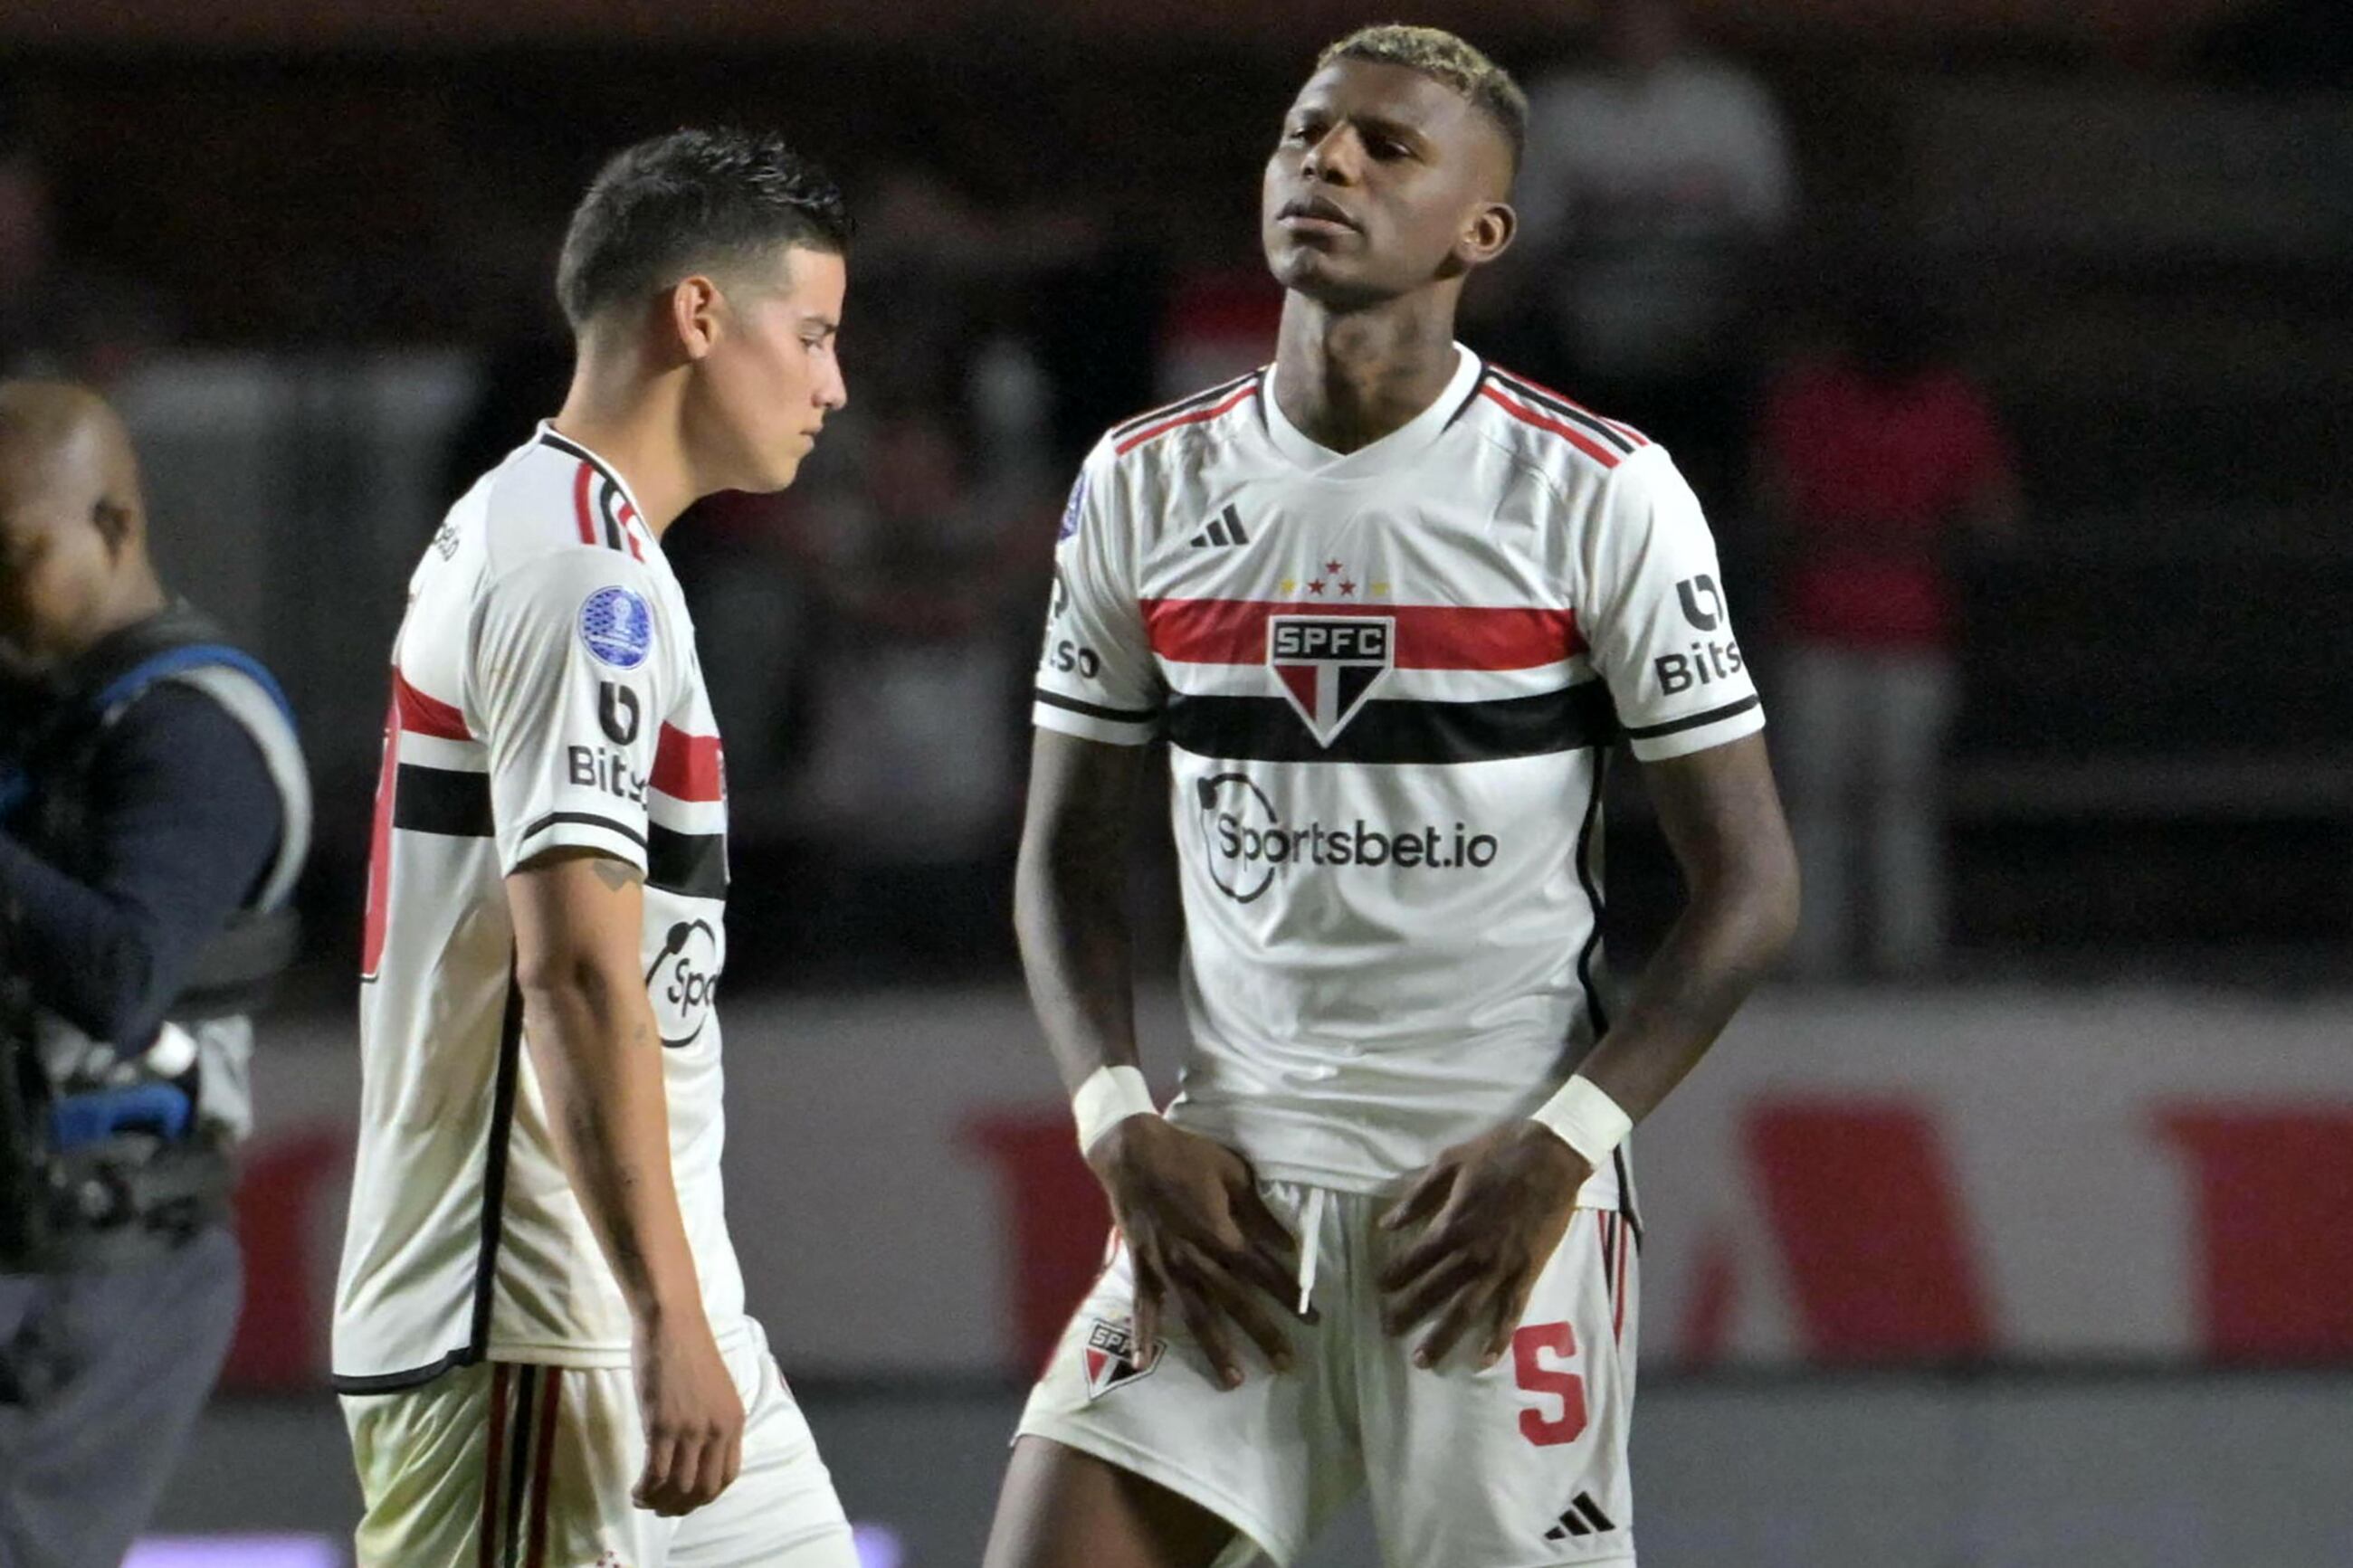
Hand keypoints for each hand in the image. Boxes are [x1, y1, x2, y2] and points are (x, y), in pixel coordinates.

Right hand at [630, 1312, 744, 1516]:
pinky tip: (636, 1490)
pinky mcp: (662, 1426)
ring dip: (660, 1502)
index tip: (687, 1498)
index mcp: (735, 1421)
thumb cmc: (689, 1351)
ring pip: (678, 1487)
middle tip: (661, 1507)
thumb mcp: (716, 1392)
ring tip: (644, 1499)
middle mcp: (717, 1430)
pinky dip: (645, 1490)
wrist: (672, 1322)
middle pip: (704, 1489)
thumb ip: (712, 1422)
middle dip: (681, 1506)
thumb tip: (696, 1455)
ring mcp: (690, 1430)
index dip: (706, 1496)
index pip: (728, 1476)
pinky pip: (655, 1474)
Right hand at [1087, 1115, 1305, 1388]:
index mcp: (1220, 1233)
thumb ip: (1259, 1212)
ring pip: (1195, 1314)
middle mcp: (1194, 1257)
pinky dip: (1142, 1332)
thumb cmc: (1187, 1155)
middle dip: (1263, 1333)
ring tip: (1233, 1380)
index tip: (1313, 1319)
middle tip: (1287, 1364)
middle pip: (1235, 1302)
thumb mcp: (1233, 1173)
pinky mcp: (1141, 1265)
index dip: (1289, 1295)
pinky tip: (1142, 1360)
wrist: (1132, 1150)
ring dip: (1214, 1348)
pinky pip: (1142, 1304)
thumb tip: (1289, 1244)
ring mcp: (1165, 1265)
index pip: (1262, 1272)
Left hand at [1377, 1120, 1591, 1370]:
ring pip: (1467, 1309)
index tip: (1379, 1288)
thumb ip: (1418, 1196)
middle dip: (1408, 1312)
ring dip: (1443, 1336)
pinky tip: (1485, 1359)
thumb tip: (1387, 1224)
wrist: (1554, 1156)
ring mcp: (1502, 1266)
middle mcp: (1473, 1253)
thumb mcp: (1450, 1162)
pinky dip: (1499, 1337)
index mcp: (1452, 1224)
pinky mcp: (1528, 1272)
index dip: (1395, 1275)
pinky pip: (1511, 1311)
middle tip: (1387, 1331)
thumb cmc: (1499, 1153)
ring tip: (1423, 1360)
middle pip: (1434, 1290)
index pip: (1415, 1258)